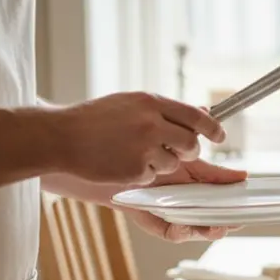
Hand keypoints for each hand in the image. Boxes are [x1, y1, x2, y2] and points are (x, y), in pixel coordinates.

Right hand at [48, 92, 225, 184]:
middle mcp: (152, 124)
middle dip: (188, 150)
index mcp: (151, 102)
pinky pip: (153, 177)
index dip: (212, 128)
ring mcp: (144, 148)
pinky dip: (142, 173)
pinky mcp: (136, 170)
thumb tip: (202, 111)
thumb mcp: (129, 103)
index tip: (219, 135)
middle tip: (174, 149)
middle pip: (190, 144)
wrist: (59, 137)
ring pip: (173, 163)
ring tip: (132, 152)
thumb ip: (164, 109)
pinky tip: (121, 162)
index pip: (195, 116)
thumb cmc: (93, 119)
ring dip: (161, 162)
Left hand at [123, 159, 248, 242]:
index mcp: (202, 194)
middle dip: (223, 226)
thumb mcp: (190, 164)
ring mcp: (174, 218)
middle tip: (232, 224)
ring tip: (214, 227)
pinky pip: (172, 234)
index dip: (235, 213)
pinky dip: (180, 232)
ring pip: (195, 232)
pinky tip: (183, 225)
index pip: (223, 208)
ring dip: (206, 232)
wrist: (123, 161)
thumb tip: (243, 176)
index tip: (246, 214)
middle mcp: (190, 209)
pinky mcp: (157, 224)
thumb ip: (216, 173)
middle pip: (212, 224)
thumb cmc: (157, 160)